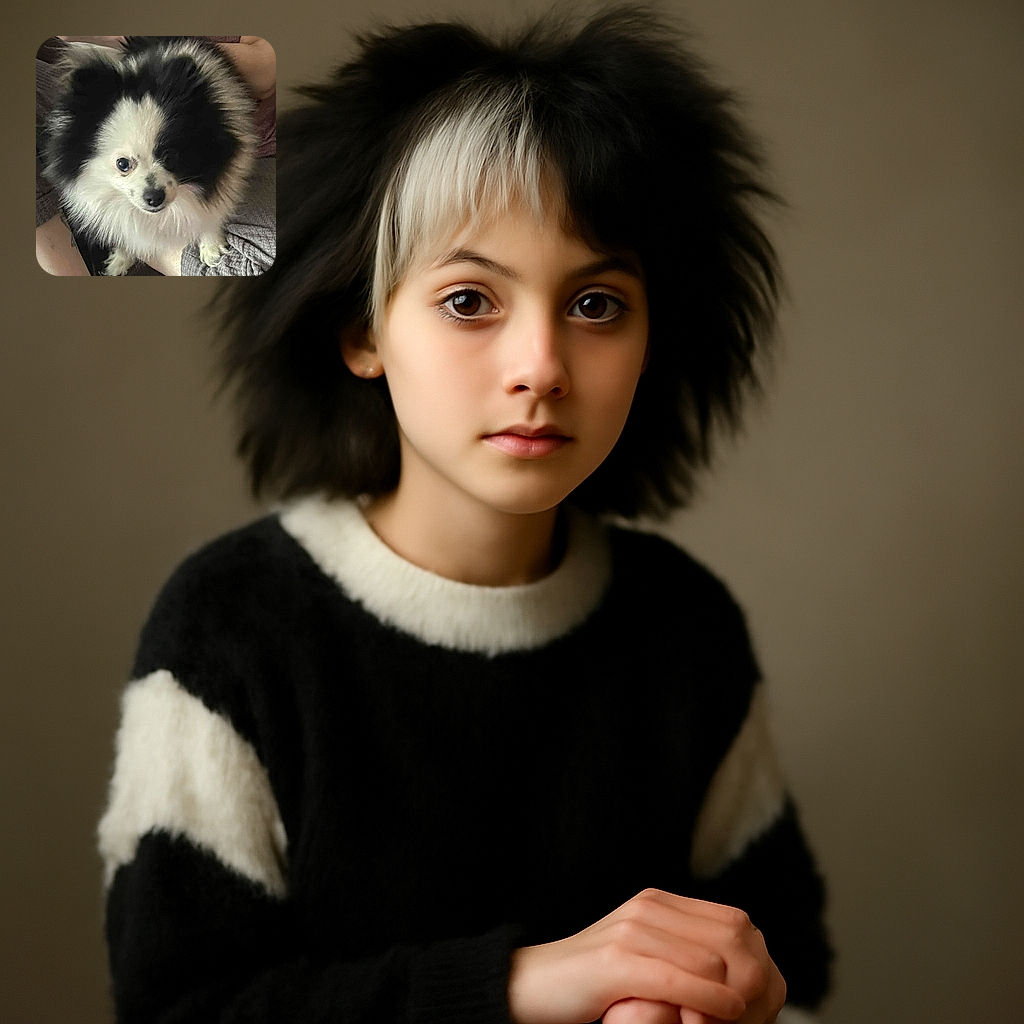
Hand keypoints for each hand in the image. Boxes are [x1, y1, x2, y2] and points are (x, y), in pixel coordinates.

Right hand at [507, 889, 785, 1023]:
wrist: (534, 985)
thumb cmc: (594, 982)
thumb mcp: (644, 955)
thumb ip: (681, 948)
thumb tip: (739, 966)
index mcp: (658, 902)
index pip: (733, 921)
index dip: (755, 959)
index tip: (761, 997)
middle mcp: (648, 907)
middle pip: (730, 938)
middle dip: (751, 979)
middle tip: (756, 1015)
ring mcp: (632, 931)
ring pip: (711, 961)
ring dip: (732, 1000)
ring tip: (735, 1023)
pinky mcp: (616, 961)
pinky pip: (679, 980)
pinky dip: (710, 1000)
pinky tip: (727, 1014)